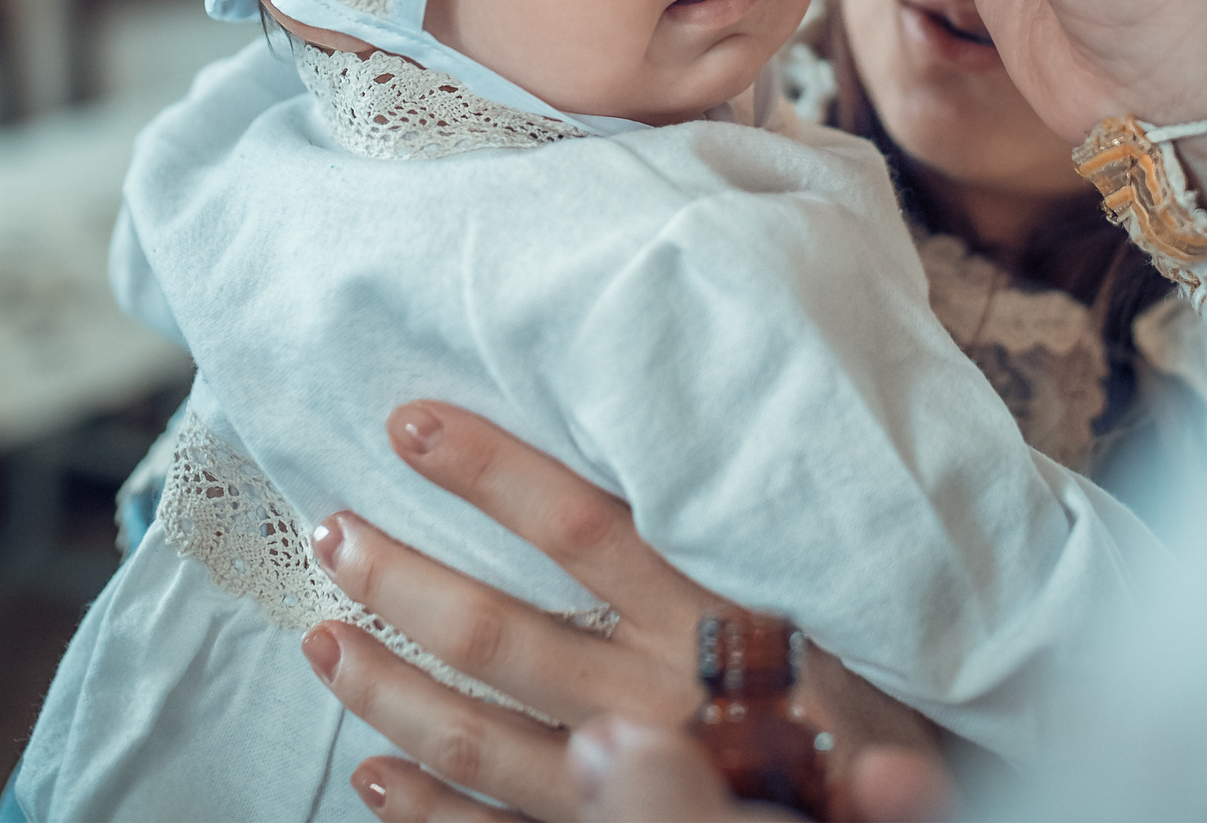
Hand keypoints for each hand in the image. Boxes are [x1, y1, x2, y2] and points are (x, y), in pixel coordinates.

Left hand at [301, 401, 936, 821]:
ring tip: (322, 638)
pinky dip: (424, 813)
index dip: (493, 473)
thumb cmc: (884, 708)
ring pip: (478, 737)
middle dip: (405, 580)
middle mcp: (657, 702)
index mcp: (719, 618)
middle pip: (503, 633)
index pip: (586, 529)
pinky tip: (371, 781)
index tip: (414, 423)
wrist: (879, 812)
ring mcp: (622, 788)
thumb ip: (778, 537)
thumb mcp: (853, 609)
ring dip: (388, 688)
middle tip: (333, 531)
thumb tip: (714, 425)